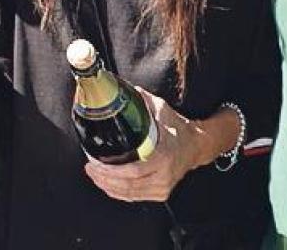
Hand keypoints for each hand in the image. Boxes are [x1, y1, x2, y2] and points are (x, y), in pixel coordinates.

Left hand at [82, 87, 226, 203]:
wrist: (197, 145)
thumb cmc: (179, 128)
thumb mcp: (162, 110)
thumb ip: (142, 100)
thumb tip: (120, 89)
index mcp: (163, 157)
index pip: (133, 171)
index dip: (111, 171)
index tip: (95, 164)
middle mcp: (164, 176)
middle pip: (128, 186)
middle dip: (104, 179)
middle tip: (89, 169)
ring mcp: (163, 187)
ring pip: (130, 194)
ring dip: (108, 187)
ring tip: (94, 175)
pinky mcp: (161, 193)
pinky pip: (135, 197)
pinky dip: (118, 193)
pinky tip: (107, 185)